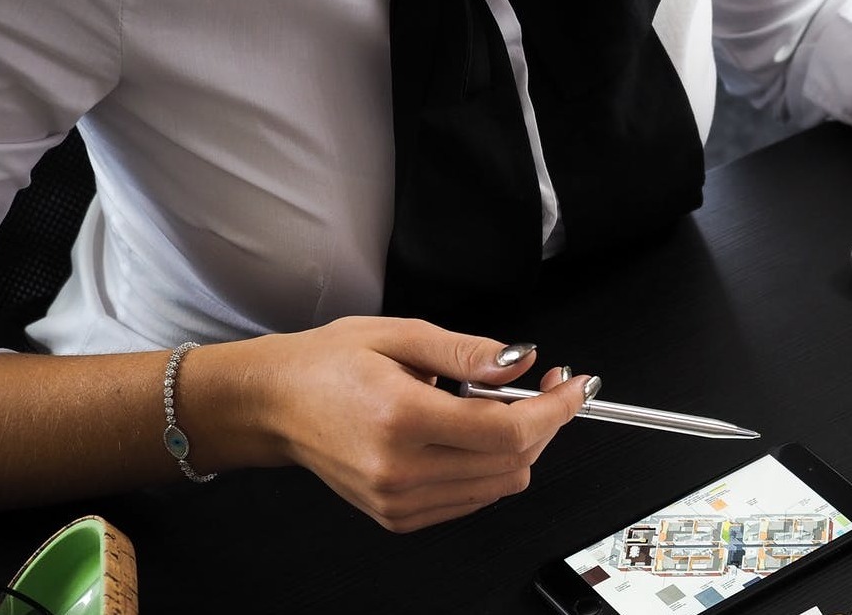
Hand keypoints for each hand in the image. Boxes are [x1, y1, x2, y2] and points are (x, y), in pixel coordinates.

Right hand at [213, 316, 591, 531]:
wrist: (274, 406)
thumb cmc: (327, 366)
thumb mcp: (400, 335)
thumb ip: (468, 352)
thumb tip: (521, 361)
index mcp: (401, 418)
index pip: (508, 431)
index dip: (555, 409)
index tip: (576, 386)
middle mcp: (400, 469)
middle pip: (513, 461)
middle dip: (544, 422)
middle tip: (544, 386)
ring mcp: (399, 500)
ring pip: (500, 485)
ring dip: (519, 446)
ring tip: (495, 407)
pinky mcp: (398, 517)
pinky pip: (473, 499)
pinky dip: (489, 468)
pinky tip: (468, 436)